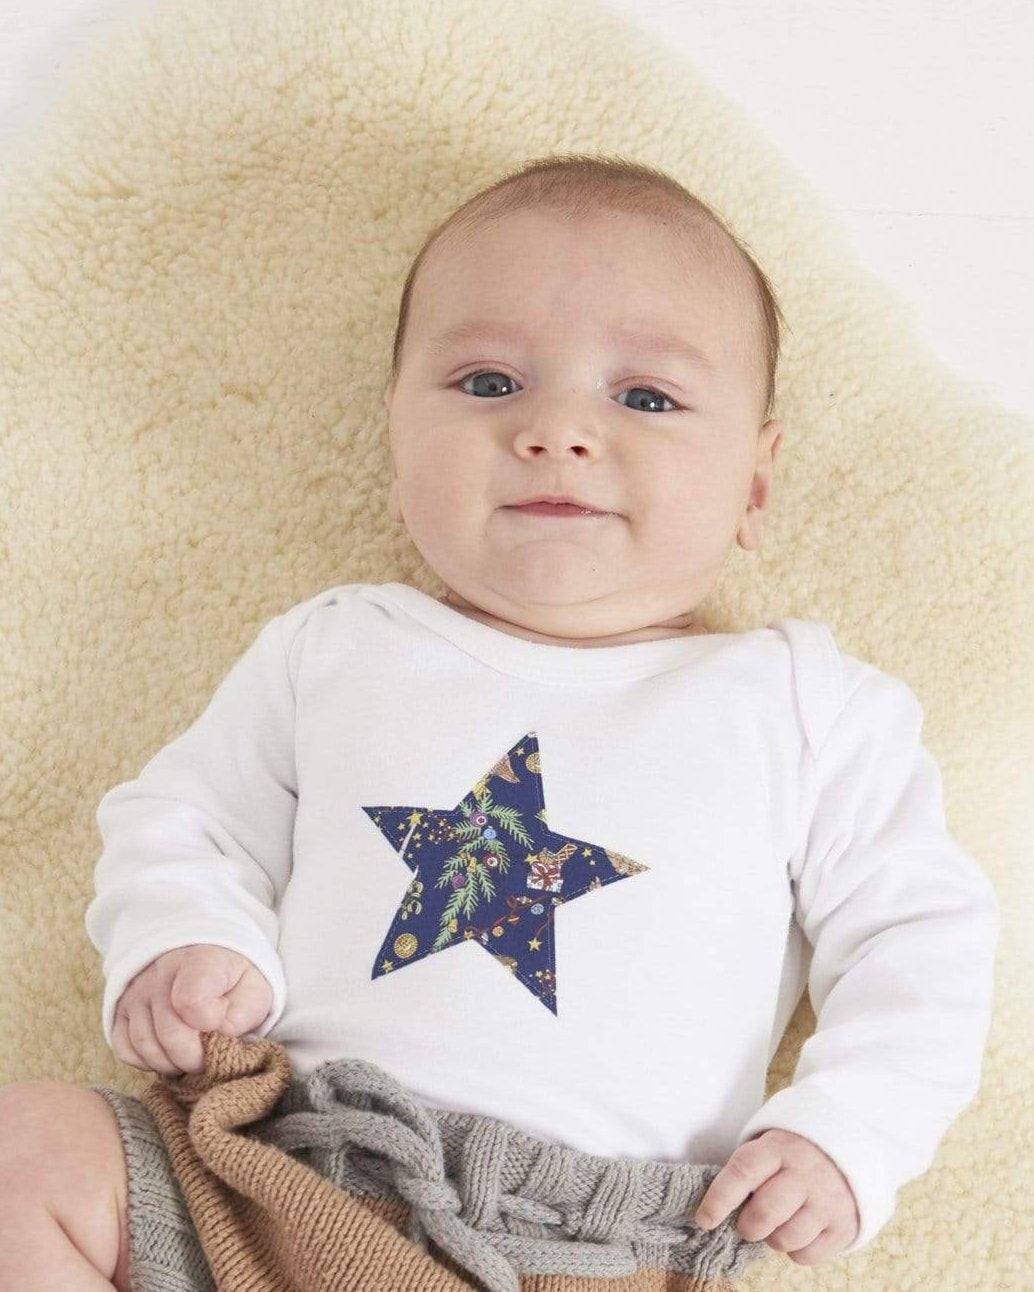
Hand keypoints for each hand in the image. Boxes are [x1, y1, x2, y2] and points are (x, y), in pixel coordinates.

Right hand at [112, 944, 273, 1075]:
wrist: (207, 956)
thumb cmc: (233, 979)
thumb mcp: (254, 990)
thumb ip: (239, 1017)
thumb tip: (212, 1043)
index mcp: (200, 962)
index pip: (191, 1002)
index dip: (211, 1022)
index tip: (221, 1016)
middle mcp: (160, 973)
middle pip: (169, 1033)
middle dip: (193, 1058)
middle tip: (207, 1058)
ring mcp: (137, 991)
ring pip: (145, 1045)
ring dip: (170, 1063)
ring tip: (189, 1057)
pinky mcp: (120, 1008)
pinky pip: (124, 1049)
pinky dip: (146, 1062)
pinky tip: (166, 1053)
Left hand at [693, 1129, 860, 1265]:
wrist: (845, 1155)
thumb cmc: (791, 1158)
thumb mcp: (768, 1149)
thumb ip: (745, 1173)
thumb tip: (713, 1211)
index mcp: (778, 1148)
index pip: (742, 1172)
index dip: (719, 1199)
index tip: (704, 1219)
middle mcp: (805, 1173)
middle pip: (764, 1213)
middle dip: (747, 1227)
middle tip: (746, 1224)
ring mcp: (827, 1201)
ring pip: (784, 1239)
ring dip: (771, 1239)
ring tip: (776, 1224)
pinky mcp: (843, 1226)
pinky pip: (806, 1256)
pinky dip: (795, 1251)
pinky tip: (798, 1232)